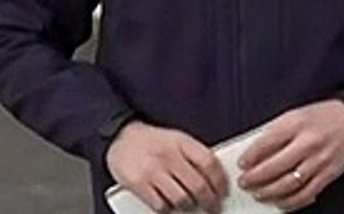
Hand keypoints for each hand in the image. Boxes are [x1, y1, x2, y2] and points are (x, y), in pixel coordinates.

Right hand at [106, 121, 228, 212]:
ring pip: (181, 199)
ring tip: (191, 206)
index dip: (220, 181)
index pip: (209, 163)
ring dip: (189, 207)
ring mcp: (153, 171)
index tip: (223, 192)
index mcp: (181, 142)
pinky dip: (168, 209)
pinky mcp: (139, 184)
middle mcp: (168, 156)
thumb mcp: (176, 139)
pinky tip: (170, 205)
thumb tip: (214, 178)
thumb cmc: (152, 141)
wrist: (120, 137)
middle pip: (198, 185)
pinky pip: (161, 206)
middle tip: (212, 207)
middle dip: (209, 201)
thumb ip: (193, 156)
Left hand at [237, 100, 343, 210]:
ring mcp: (319, 160)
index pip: (267, 142)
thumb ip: (277, 132)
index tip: (241, 164)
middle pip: (275, 166)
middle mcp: (308, 142)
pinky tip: (279, 202)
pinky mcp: (328, 175)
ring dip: (269, 192)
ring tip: (258, 194)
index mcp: (297, 123)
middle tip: (244, 183)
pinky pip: (306, 193)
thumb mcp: (296, 115)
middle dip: (255, 178)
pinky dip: (290, 202)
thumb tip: (256, 153)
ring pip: (289, 183)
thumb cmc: (321, 117)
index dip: (251, 156)